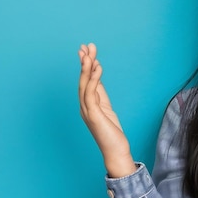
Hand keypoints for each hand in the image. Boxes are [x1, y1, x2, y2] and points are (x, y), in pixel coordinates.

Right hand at [78, 43, 135, 177]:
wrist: (115, 151)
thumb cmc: (111, 132)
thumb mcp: (106, 108)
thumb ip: (100, 93)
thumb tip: (97, 76)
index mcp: (87, 104)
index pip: (85, 81)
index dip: (85, 65)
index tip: (86, 50)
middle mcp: (84, 106)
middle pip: (82, 80)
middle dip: (84, 62)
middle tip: (86, 46)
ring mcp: (87, 111)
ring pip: (84, 84)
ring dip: (86, 67)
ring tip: (89, 52)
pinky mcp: (93, 115)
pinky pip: (91, 93)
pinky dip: (93, 79)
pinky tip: (97, 68)